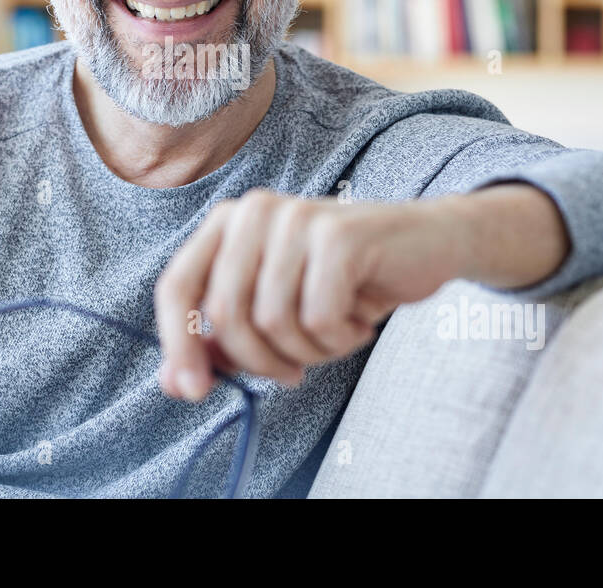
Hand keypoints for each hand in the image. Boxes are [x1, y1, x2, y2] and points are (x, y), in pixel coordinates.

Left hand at [154, 189, 465, 401]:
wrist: (429, 245)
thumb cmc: (345, 283)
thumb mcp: (275, 314)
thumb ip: (222, 345)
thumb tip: (173, 385)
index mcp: (228, 223)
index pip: (176, 286)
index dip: (178, 344)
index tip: (192, 392)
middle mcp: (254, 210)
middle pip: (223, 313)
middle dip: (258, 360)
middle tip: (293, 370)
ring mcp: (296, 217)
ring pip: (271, 321)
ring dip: (307, 350)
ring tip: (334, 332)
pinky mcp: (338, 235)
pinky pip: (317, 317)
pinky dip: (339, 338)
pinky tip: (359, 320)